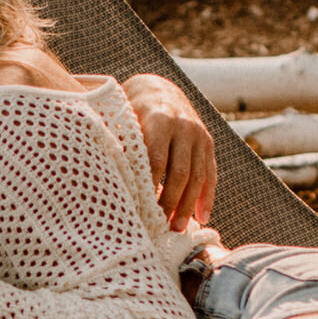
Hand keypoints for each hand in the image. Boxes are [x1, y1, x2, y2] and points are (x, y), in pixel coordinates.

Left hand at [121, 72, 217, 229]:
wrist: (159, 90)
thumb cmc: (130, 113)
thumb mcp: (122, 121)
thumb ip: (118, 144)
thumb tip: (107, 177)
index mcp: (159, 120)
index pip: (156, 160)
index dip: (150, 186)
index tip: (142, 210)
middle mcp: (183, 126)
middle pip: (180, 172)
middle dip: (171, 201)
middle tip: (162, 226)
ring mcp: (199, 135)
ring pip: (198, 175)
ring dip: (189, 205)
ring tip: (178, 228)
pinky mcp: (208, 142)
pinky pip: (211, 173)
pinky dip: (206, 197)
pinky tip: (201, 218)